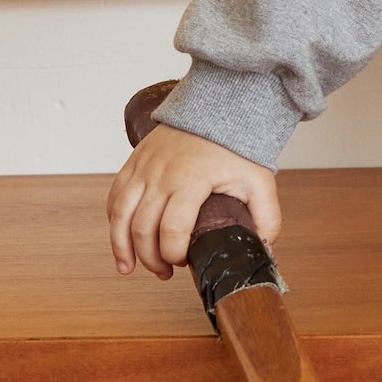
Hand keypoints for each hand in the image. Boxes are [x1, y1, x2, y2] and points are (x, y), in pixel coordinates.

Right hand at [106, 125, 280, 280]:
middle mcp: (161, 175)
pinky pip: (115, 197)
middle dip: (150, 258)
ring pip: (119, 215)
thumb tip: (265, 249)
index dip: (173, 254)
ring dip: (121, 246)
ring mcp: (144, 168)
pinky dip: (114, 222)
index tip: (183, 262)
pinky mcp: (134, 163)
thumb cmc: (237, 147)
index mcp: (192, 180)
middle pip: (142, 228)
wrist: (218, 109)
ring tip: (128, 267)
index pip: (172, 229)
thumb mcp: (260, 181)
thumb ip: (267, 218)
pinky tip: (121, 239)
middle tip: (164, 272)